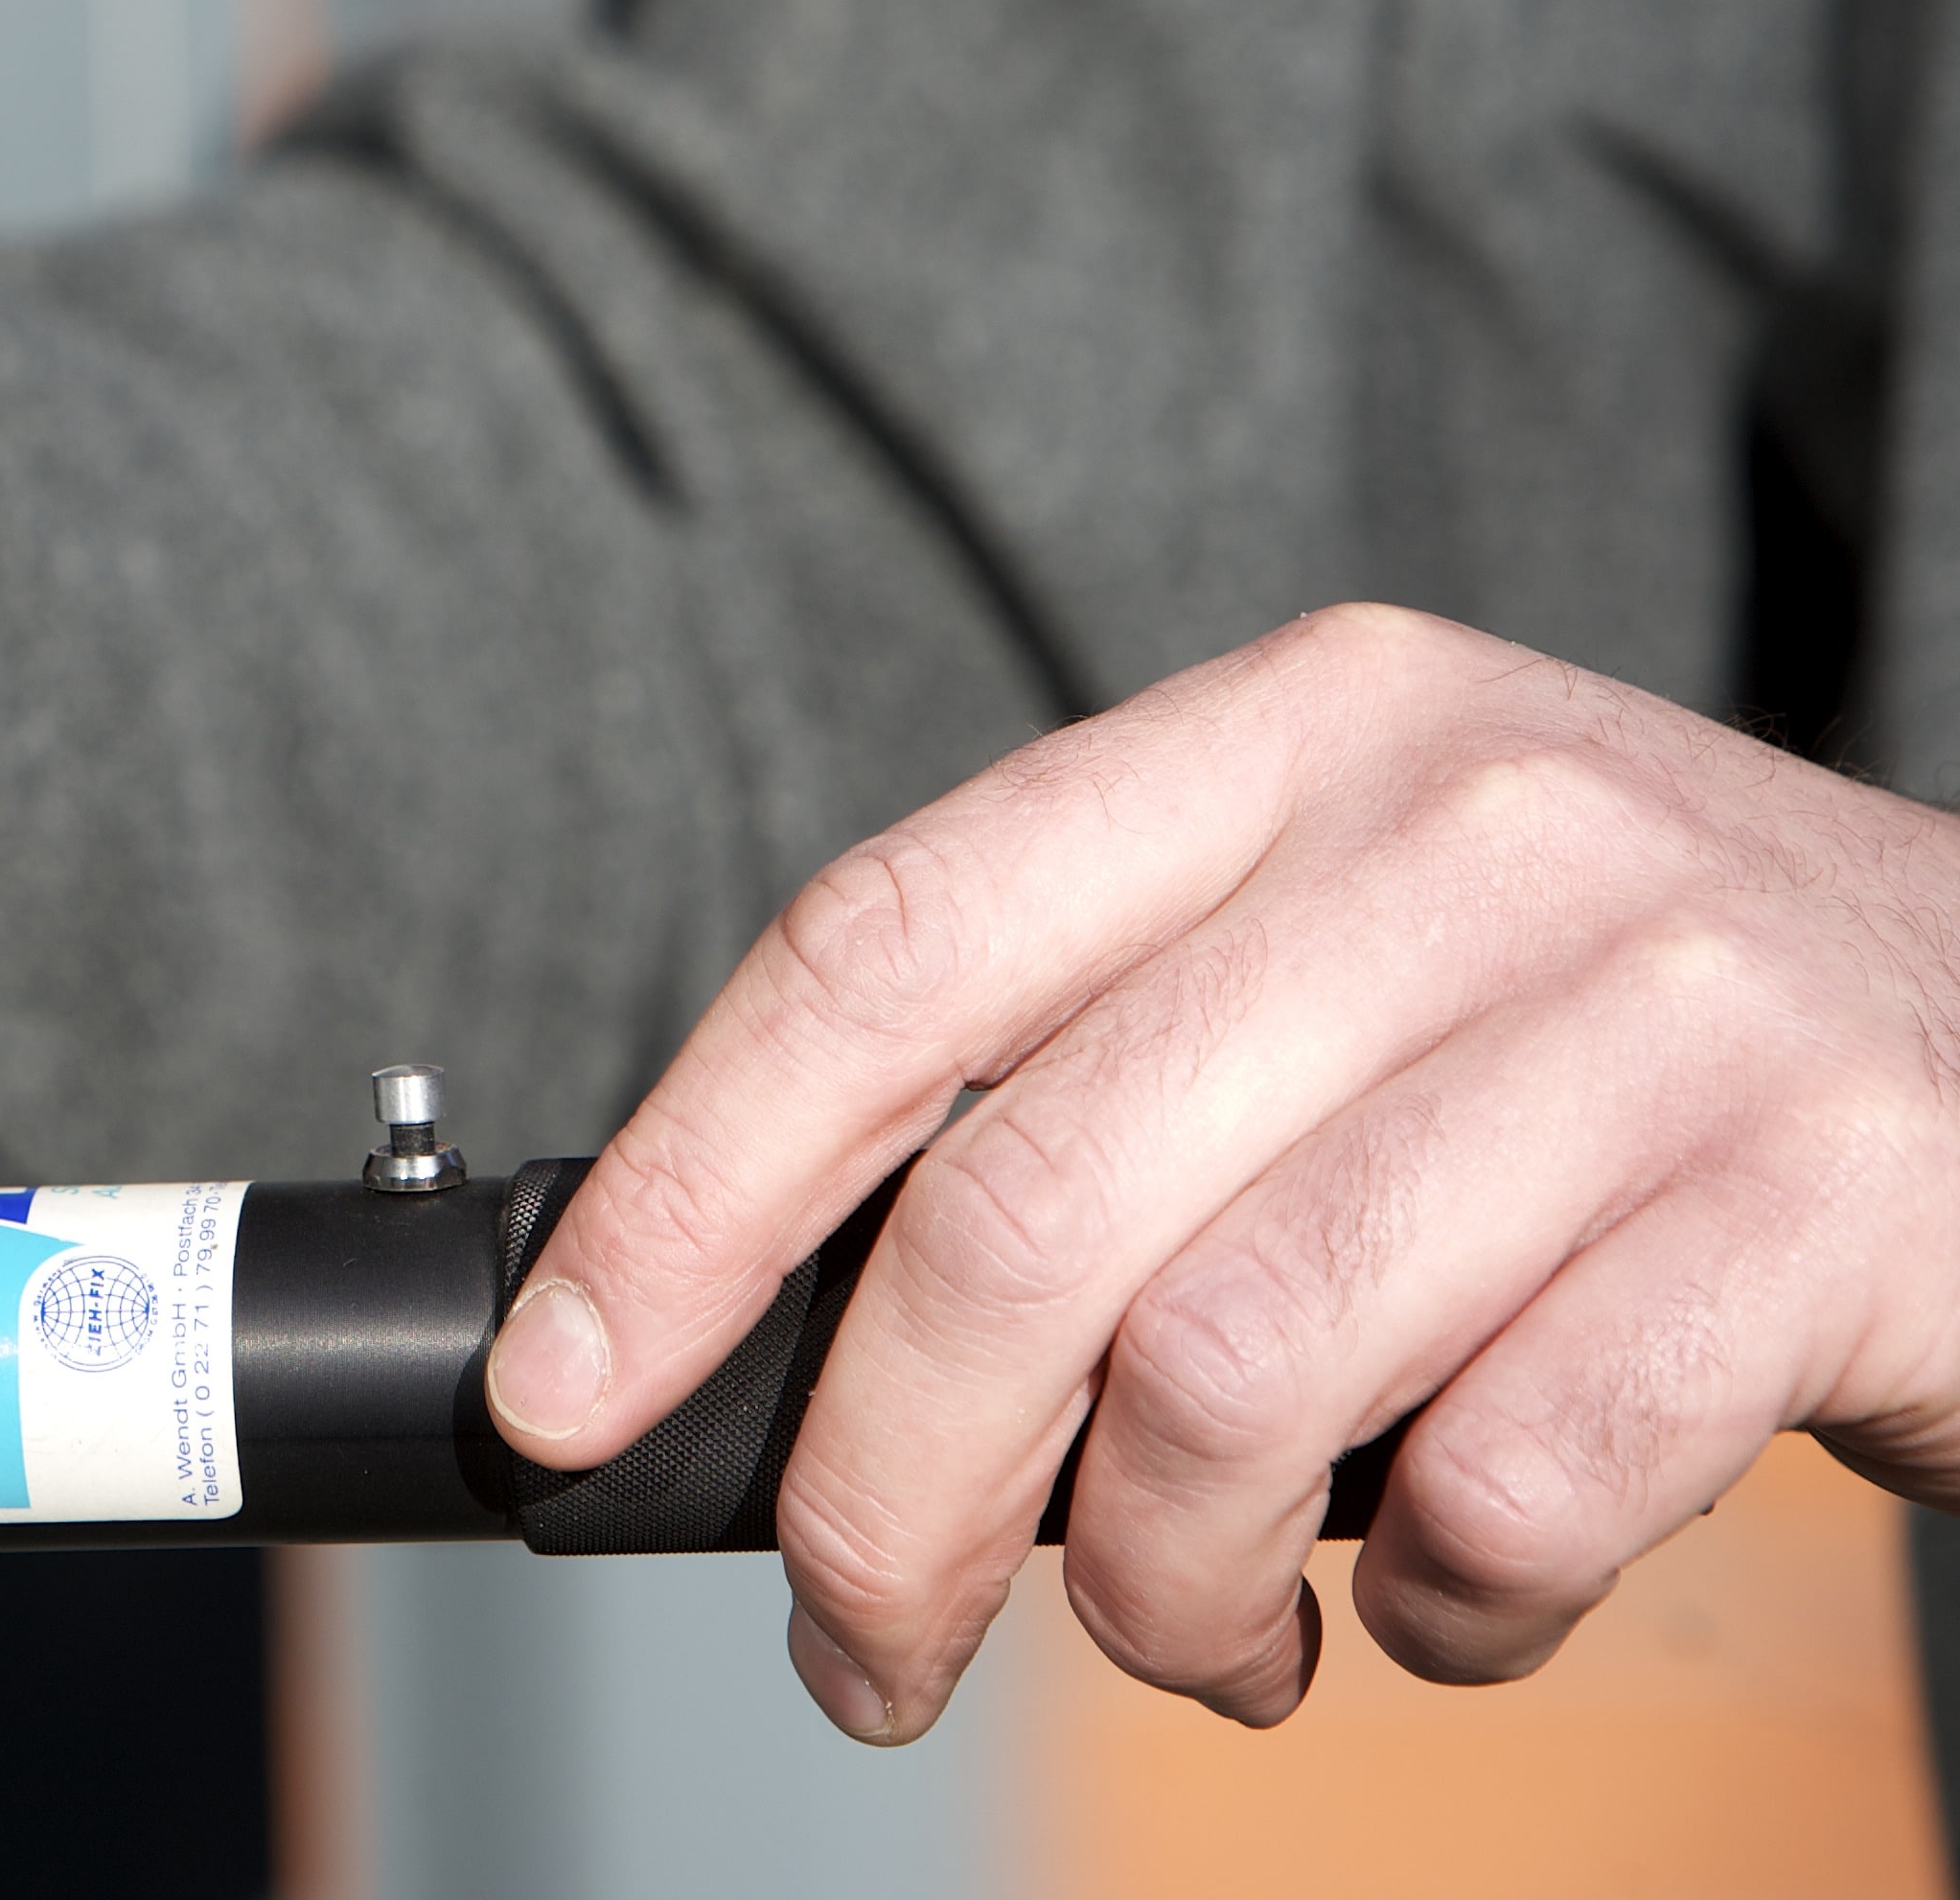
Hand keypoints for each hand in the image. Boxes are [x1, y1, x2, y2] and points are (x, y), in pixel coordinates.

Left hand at [483, 603, 1959, 1738]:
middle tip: (864, 1642)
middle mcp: (1450, 830)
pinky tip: (1449, 1597)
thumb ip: (1097, 1087)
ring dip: (1156, 1589)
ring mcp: (1648, 1006)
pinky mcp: (1821, 1200)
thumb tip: (784, 1346)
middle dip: (884, 1495)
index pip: (883, 952)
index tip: (565, 1390)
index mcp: (1277, 744)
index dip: (684, 1193)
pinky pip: (1504, 1485)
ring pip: (1226, 1375)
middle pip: (1014, 1213)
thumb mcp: (1348, 956)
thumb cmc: (1609, 1046)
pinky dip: (1435, 1614)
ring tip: (1198, 1636)